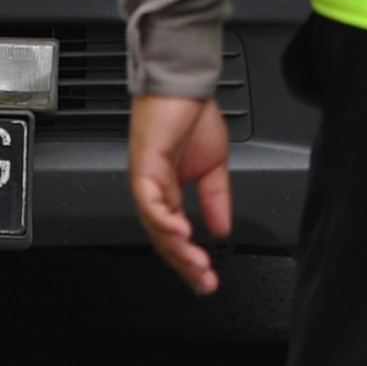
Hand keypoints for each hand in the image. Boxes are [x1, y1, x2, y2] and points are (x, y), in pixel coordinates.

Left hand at [127, 93, 234, 295]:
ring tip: (197, 265)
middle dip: (185, 265)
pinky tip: (182, 231)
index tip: (208, 281)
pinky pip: (150, 200)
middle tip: (205, 283)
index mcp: (167, 192)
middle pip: (163, 239)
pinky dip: (164, 219)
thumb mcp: (213, 167)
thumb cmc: (190, 115)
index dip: (191, 261)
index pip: (175, 237)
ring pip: (156, 226)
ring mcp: (146, 180)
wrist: (184, 83)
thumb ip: (215, 199)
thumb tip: (222, 230)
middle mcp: (153, 191)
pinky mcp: (144, 166)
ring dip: (177, 249)